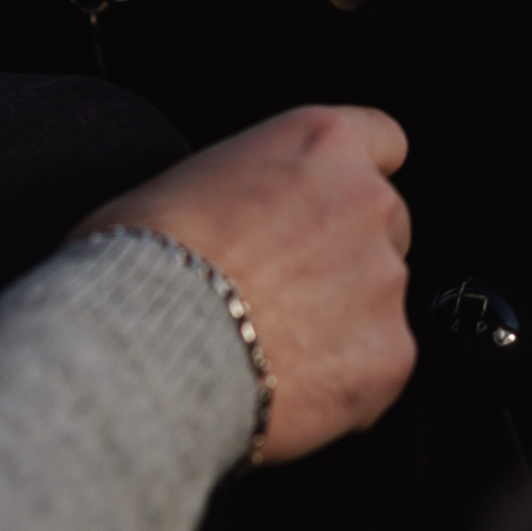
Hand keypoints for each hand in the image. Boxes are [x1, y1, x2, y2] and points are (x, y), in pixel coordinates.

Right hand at [73, 105, 414, 462]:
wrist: (144, 346)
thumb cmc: (141, 261)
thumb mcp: (181, 184)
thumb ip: (239, 192)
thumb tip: (225, 224)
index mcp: (321, 143)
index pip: (381, 140)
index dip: (354, 178)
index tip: (335, 204)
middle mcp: (367, 202)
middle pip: (385, 226)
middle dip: (345, 257)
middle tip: (283, 293)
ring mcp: (384, 280)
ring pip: (378, 301)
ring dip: (341, 322)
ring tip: (269, 350)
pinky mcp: (390, 355)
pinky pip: (378, 368)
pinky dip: (344, 383)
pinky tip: (287, 390)